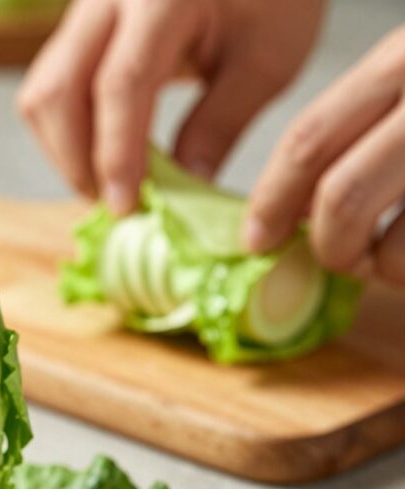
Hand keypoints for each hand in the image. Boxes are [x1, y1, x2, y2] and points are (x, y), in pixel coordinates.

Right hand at [17, 0, 324, 213]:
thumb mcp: (265, 63)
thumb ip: (219, 125)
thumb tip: (178, 194)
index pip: (120, 84)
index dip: (116, 153)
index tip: (126, 206)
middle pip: (57, 91)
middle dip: (76, 160)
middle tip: (115, 203)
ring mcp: (84, 10)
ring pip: (41, 92)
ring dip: (64, 149)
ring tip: (108, 183)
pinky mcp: (77, 28)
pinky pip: (51, 85)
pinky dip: (67, 130)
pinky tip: (103, 152)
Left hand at [244, 26, 404, 284]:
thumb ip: (365, 122)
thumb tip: (302, 204)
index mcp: (399, 64)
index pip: (307, 140)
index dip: (271, 200)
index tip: (254, 239)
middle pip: (339, 198)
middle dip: (324, 245)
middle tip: (333, 258)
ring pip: (389, 246)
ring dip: (377, 268)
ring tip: (385, 261)